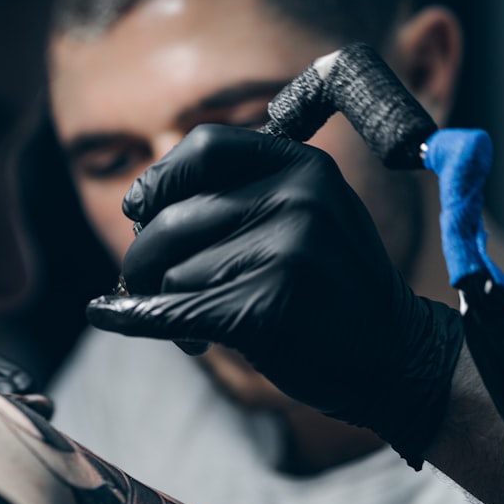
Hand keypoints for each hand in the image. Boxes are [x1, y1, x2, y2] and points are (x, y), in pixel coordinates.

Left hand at [86, 125, 463, 467]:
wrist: (391, 356)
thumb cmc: (332, 285)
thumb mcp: (311, 213)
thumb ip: (244, 192)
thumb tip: (142, 202)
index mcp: (304, 166)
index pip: (206, 146)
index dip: (161, 177)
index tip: (139, 206)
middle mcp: (297, 199)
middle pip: (174, 218)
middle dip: (146, 257)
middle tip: (151, 284)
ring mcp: (287, 253)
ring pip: (173, 271)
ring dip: (168, 302)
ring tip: (200, 321)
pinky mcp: (267, 307)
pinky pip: (173, 309)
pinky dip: (134, 317)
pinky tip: (111, 316)